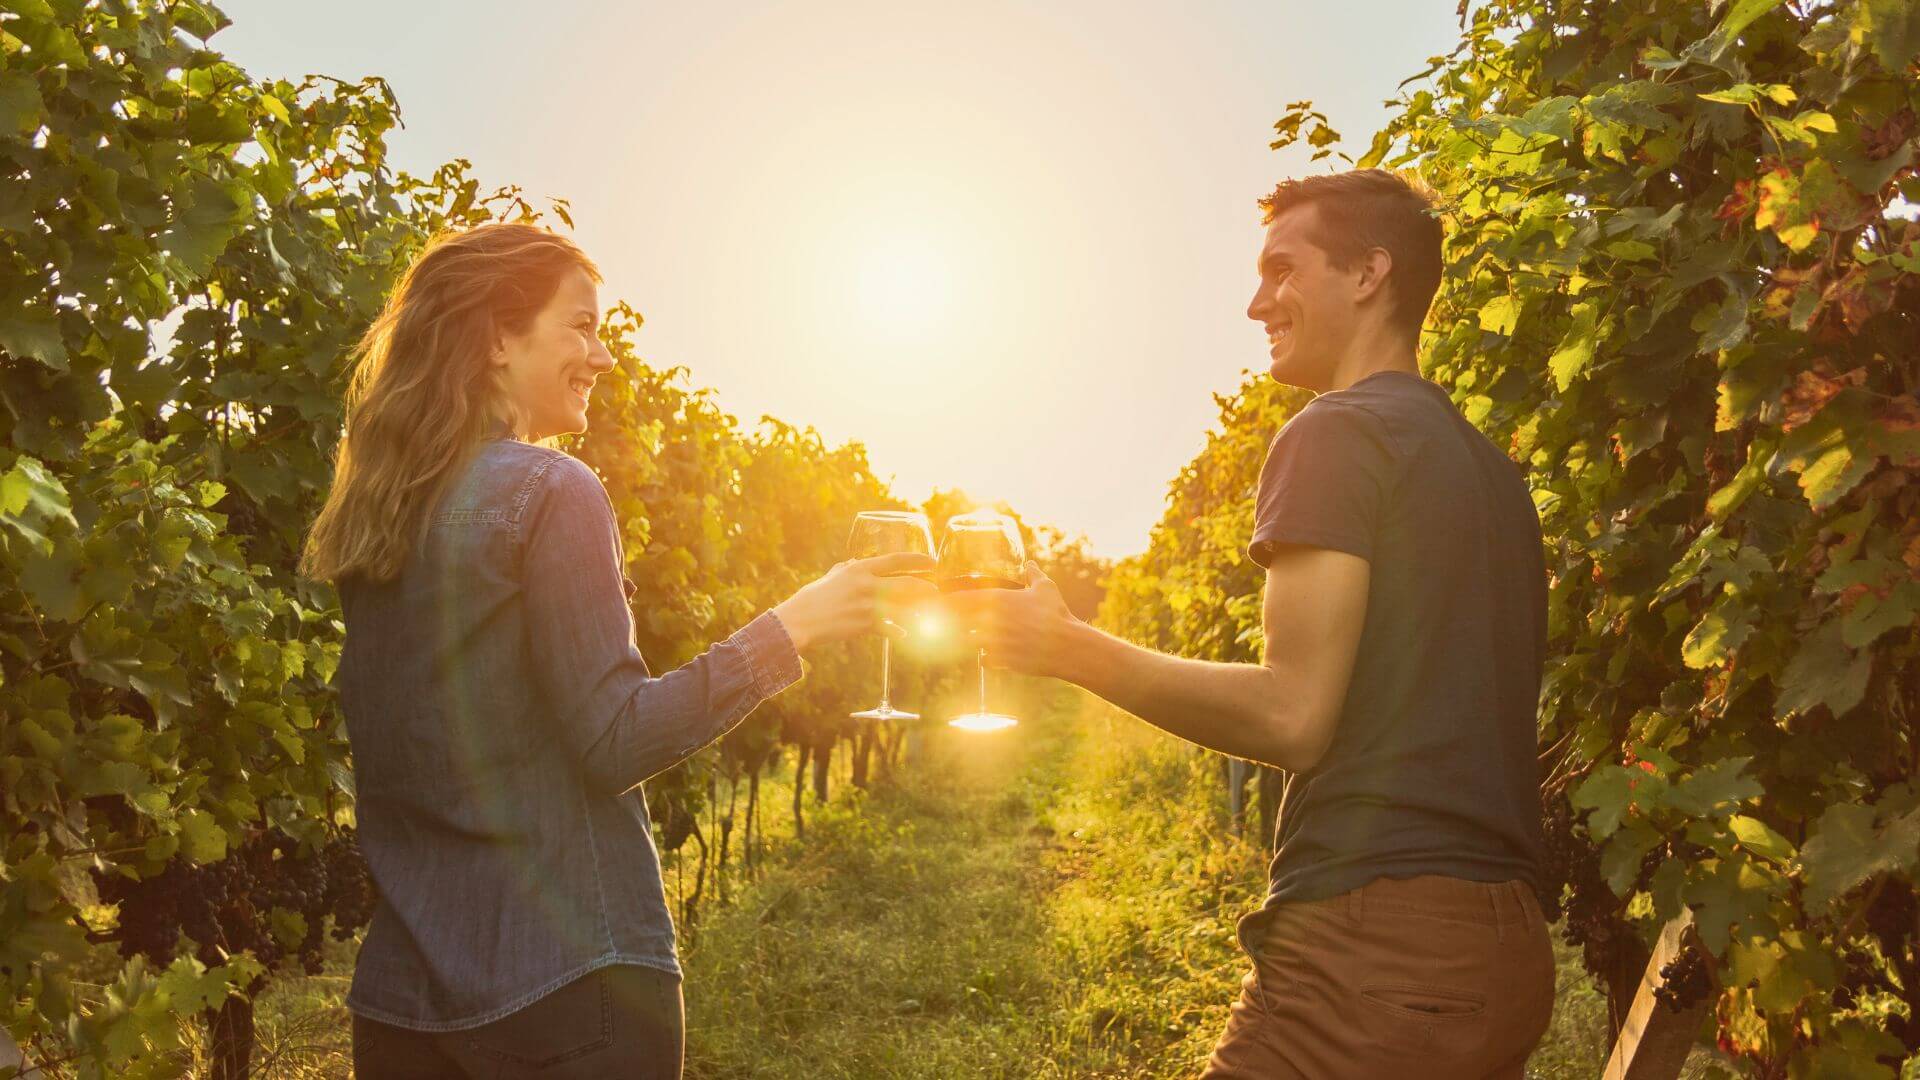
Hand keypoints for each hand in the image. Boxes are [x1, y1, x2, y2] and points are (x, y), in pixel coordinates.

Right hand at [772, 552, 937, 653]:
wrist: (799, 622)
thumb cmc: (811, 599)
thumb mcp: (830, 578)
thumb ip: (844, 570)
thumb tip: (851, 564)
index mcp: (859, 569)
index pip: (895, 559)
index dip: (917, 560)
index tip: (932, 561)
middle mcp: (867, 584)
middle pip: (908, 584)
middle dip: (926, 588)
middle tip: (936, 591)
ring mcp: (868, 605)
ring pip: (905, 608)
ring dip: (919, 612)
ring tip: (928, 613)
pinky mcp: (866, 625)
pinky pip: (892, 629)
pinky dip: (900, 633)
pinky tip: (905, 635)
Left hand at [940, 561, 1079, 677]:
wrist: (1066, 645)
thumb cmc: (1056, 614)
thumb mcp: (1046, 588)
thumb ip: (1033, 574)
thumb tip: (1030, 564)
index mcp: (996, 600)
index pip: (959, 600)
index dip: (948, 602)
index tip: (945, 604)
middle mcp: (989, 620)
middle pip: (956, 622)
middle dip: (955, 623)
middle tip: (958, 624)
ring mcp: (993, 642)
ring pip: (968, 642)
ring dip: (970, 641)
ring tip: (977, 640)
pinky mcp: (1000, 660)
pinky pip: (983, 660)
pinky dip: (986, 658)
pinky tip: (993, 656)